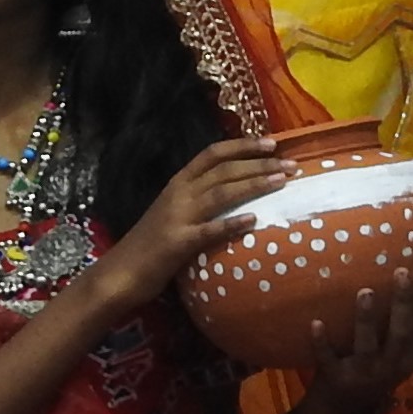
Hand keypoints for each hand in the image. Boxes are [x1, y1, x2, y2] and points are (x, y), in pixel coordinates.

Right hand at [83, 138, 290, 318]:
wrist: (122, 272)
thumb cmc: (152, 244)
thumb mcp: (175, 213)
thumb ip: (200, 202)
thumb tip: (237, 197)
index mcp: (178, 183)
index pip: (211, 154)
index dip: (242, 146)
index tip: (272, 142)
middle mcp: (178, 193)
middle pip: (222, 170)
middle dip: (258, 164)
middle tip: (290, 164)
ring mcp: (178, 217)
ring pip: (219, 193)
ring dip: (252, 185)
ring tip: (281, 181)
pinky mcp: (179, 242)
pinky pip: (209, 231)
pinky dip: (231, 224)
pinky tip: (253, 221)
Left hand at [287, 265, 412, 413]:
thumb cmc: (381, 372)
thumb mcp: (412, 355)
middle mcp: (394, 366)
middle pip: (405, 334)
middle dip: (407, 303)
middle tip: (404, 271)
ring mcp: (365, 374)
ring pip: (369, 345)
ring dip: (367, 319)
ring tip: (365, 291)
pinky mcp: (336, 379)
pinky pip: (329, 359)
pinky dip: (322, 342)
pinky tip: (316, 322)